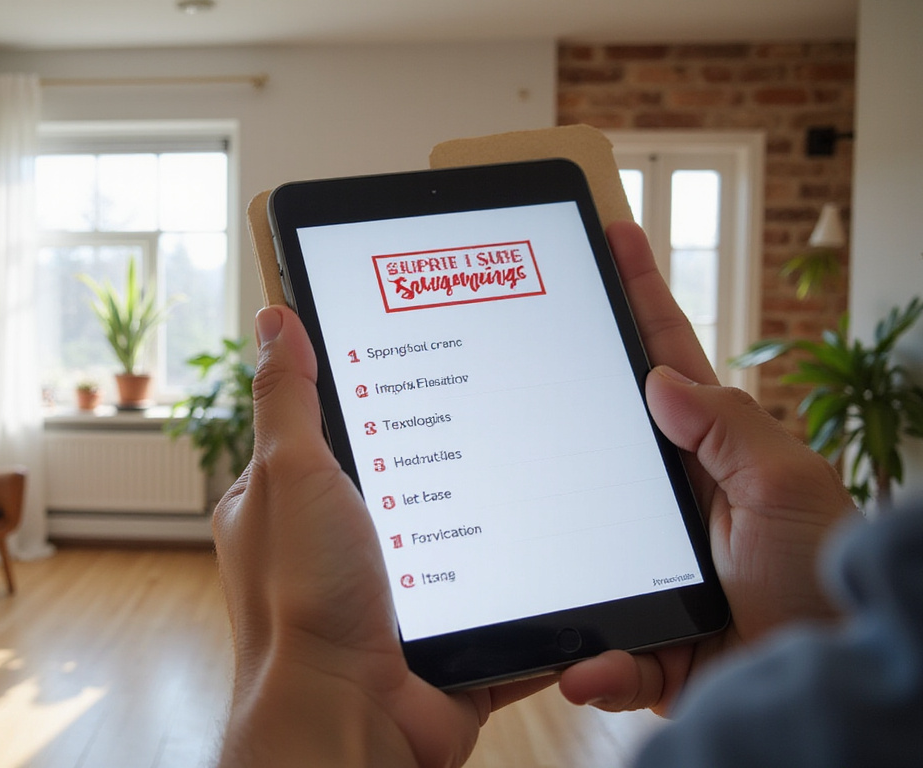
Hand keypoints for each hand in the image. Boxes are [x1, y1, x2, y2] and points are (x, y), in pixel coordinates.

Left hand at [214, 306, 550, 767]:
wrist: (350, 721)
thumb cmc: (302, 603)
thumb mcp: (291, 475)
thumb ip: (287, 399)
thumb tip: (275, 321)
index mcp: (287, 509)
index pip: (325, 432)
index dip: (368, 395)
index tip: (421, 360)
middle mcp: (335, 553)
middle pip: (401, 482)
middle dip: (444, 456)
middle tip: (496, 409)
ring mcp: (393, 600)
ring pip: (457, 542)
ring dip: (489, 521)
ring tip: (534, 471)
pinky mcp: (446, 641)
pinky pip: (500, 606)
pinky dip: (527, 589)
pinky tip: (557, 553)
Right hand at [557, 221, 856, 714]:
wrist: (828, 685)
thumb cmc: (822, 581)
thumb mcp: (787, 488)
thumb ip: (728, 428)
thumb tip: (660, 380)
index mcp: (711, 459)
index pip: (666, 364)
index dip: (641, 300)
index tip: (615, 238)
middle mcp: (671, 507)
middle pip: (599, 443)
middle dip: (552, 408)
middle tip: (504, 366)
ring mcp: (651, 571)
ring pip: (575, 550)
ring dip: (551, 558)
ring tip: (522, 548)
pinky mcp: (646, 642)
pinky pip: (604, 650)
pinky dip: (596, 665)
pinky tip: (587, 668)